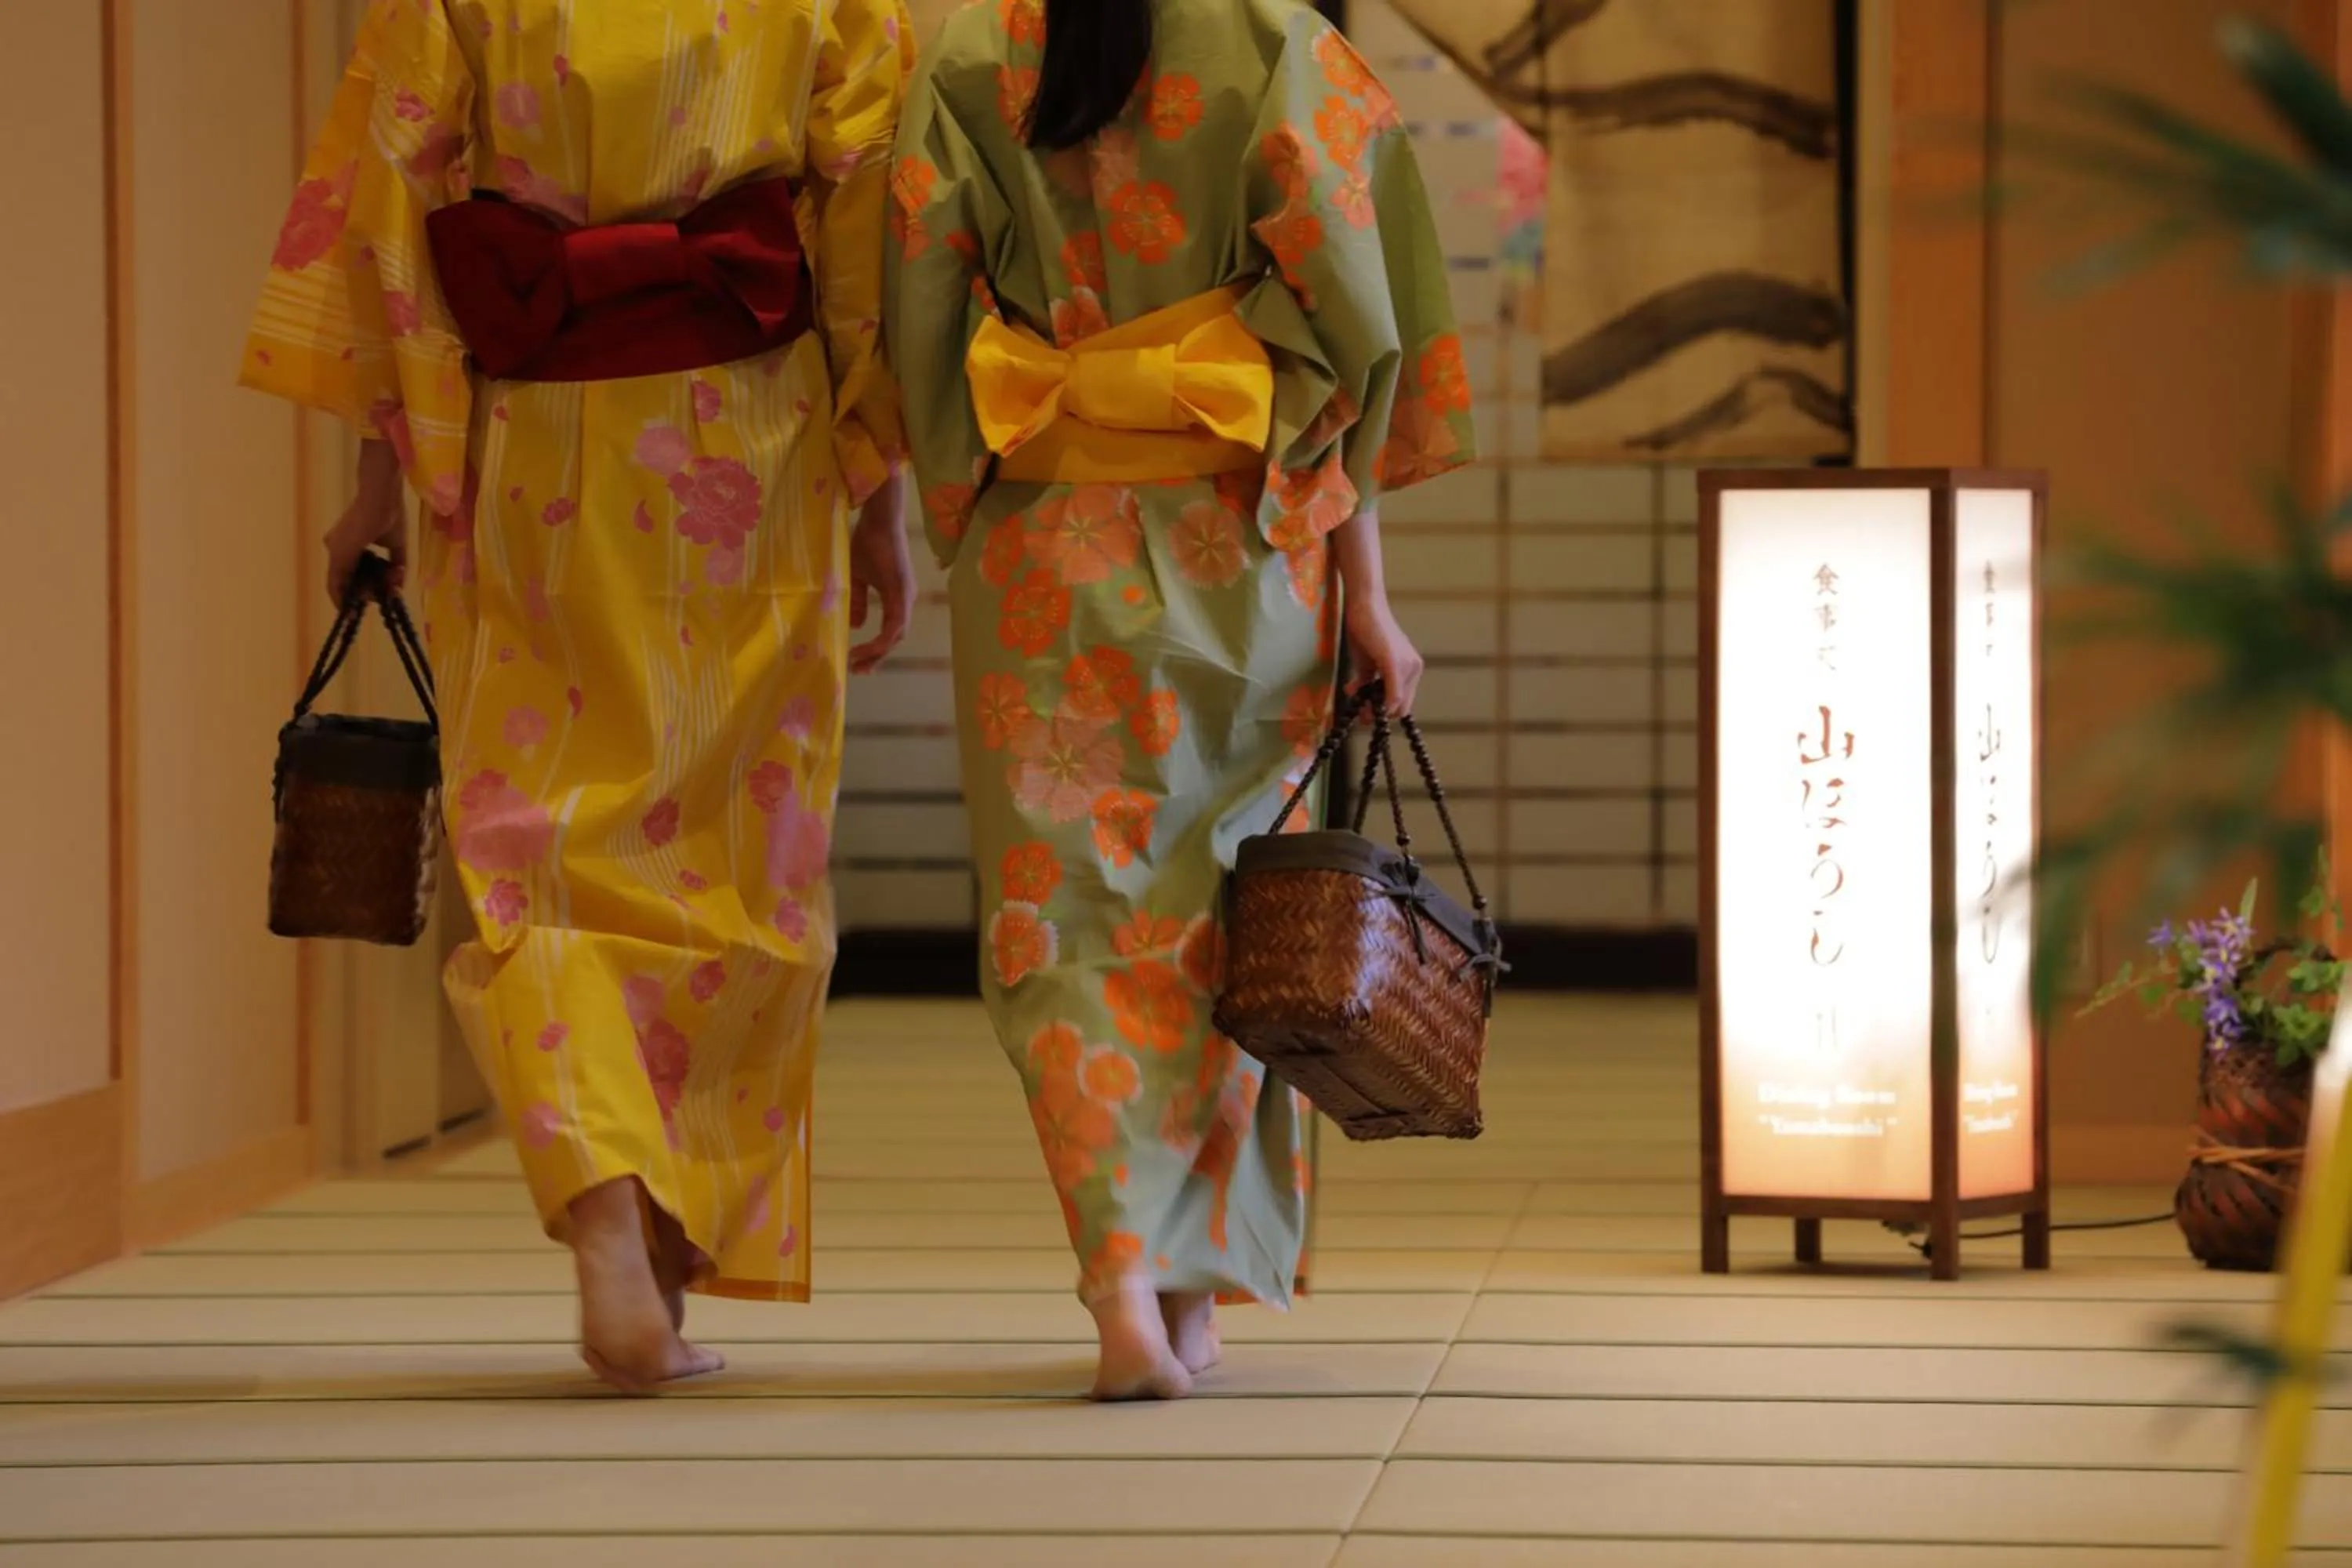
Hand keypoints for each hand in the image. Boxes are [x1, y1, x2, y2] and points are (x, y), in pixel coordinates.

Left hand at [326, 439, 406, 605]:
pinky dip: (345, 596)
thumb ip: (397, 565)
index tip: (379, 594)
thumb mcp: (397, 545)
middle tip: (383, 596)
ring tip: (378, 598)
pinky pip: (336, 584)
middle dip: (365, 591)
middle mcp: (336, 546)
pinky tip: (355, 607)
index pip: (354, 568)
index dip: (365, 584)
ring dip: (359, 595)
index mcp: (348, 541)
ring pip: (342, 582)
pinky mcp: (337, 556)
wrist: (382, 499)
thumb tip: (399, 585)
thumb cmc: (390, 514)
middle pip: (347, 577)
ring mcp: (335, 551)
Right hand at [847, 470, 914, 673]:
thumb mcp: (857, 578)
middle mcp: (905, 600)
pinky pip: (896, 624)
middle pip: (896, 638)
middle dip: (877, 657)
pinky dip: (883, 639)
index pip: (890, 631)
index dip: (876, 649)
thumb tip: (857, 626)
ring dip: (879, 652)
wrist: (877, 519)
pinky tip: (869, 648)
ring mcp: (907, 596)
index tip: (858, 662)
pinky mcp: (903, 592)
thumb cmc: (866, 542)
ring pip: (897, 635)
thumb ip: (858, 602)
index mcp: (897, 597)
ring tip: (859, 663)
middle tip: (859, 671)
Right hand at [1344, 593, 1423, 717]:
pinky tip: (1358, 693)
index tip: (1363, 711)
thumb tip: (1361, 706)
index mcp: (1410, 669)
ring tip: (1353, 694)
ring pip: (1396, 705)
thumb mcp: (1367, 664)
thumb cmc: (1365, 630)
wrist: (1364, 604)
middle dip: (1378, 713)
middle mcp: (1414, 669)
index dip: (1383, 712)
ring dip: (1372, 707)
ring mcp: (1407, 666)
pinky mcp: (1395, 663)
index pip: (1402, 703)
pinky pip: (1393, 695)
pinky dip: (1379, 703)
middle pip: (1401, 709)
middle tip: (1358, 710)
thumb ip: (1367, 684)